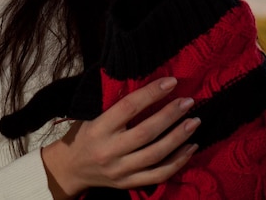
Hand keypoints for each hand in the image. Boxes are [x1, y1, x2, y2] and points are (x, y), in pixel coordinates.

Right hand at [41, 77, 199, 199]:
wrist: (70, 168)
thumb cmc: (83, 134)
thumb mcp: (92, 115)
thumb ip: (116, 106)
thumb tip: (148, 87)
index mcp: (99, 128)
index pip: (129, 107)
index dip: (151, 93)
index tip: (170, 82)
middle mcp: (110, 150)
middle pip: (146, 132)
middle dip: (170, 115)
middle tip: (188, 101)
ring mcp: (121, 170)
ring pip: (156, 154)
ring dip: (179, 137)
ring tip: (194, 121)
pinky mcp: (129, 184)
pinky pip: (159, 174)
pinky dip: (178, 162)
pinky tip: (191, 147)